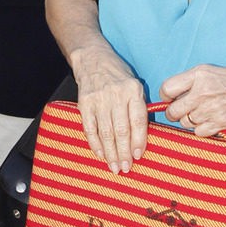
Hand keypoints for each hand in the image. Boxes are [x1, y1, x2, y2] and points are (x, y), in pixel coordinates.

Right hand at [74, 53, 147, 173]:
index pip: (138, 121)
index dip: (139, 141)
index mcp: (133, 90)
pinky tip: (100, 154)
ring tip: (114, 167)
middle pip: (121, 130)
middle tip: (126, 168)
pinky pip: (90, 128)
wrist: (92, 58)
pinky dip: (95, 143)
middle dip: (124, 152)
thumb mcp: (134, 85)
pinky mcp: (84, 103)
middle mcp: (116, 95)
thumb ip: (138, 108)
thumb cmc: (117, 75)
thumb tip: (140, 139)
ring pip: (106, 132)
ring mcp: (99, 99)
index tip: (138, 156)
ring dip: (110, 153)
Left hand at [160, 64, 225, 135]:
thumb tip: (173, 94)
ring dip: (189, 120)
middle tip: (183, 108)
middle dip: (174, 111)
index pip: (166, 88)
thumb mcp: (212, 70)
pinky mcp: (220, 124)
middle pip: (172, 111)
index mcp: (199, 75)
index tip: (170, 97)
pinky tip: (210, 119)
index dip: (166, 95)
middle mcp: (202, 93)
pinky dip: (201, 129)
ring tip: (201, 112)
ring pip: (184, 123)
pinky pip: (198, 132)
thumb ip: (191, 81)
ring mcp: (210, 110)